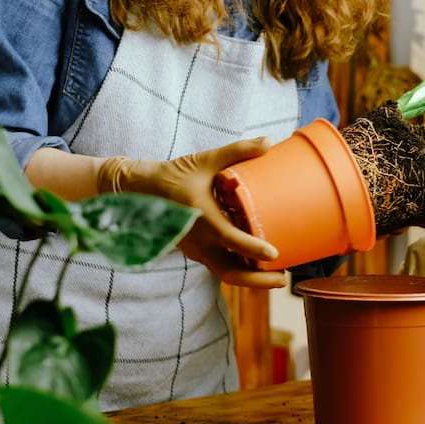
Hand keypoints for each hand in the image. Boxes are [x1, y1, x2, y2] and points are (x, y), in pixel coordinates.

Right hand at [97, 138, 285, 287]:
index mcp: (202, 217)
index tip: (274, 255)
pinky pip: (221, 267)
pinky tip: (260, 267)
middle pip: (229, 272)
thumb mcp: (205, 160)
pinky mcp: (197, 252)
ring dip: (251, 279)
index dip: (252, 249)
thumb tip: (268, 142)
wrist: (141, 191)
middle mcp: (199, 240)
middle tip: (283, 279)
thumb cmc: (174, 174)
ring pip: (226, 274)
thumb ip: (237, 150)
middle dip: (257, 281)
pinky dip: (241, 270)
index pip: (229, 239)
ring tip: (277, 275)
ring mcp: (197, 250)